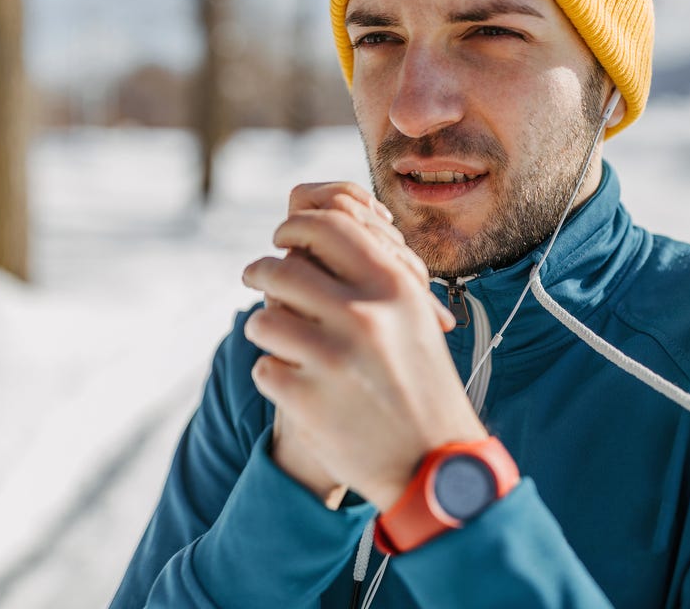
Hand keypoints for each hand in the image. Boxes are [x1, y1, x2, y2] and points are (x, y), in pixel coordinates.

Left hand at [243, 182, 485, 510]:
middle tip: (254, 274)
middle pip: (282, 268)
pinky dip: (275, 375)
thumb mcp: (412, 317)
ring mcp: (334, 358)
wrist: (435, 465)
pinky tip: (295, 383)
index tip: (282, 234)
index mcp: (395, 287)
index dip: (296, 224)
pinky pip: (265, 368)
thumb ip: (371, 274)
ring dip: (263, 326)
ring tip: (274, 335)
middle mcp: (366, 315)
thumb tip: (318, 225)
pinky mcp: (308, 399)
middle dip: (261, 270)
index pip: (330, 226)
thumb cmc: (421, 382)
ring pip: (263, 319)